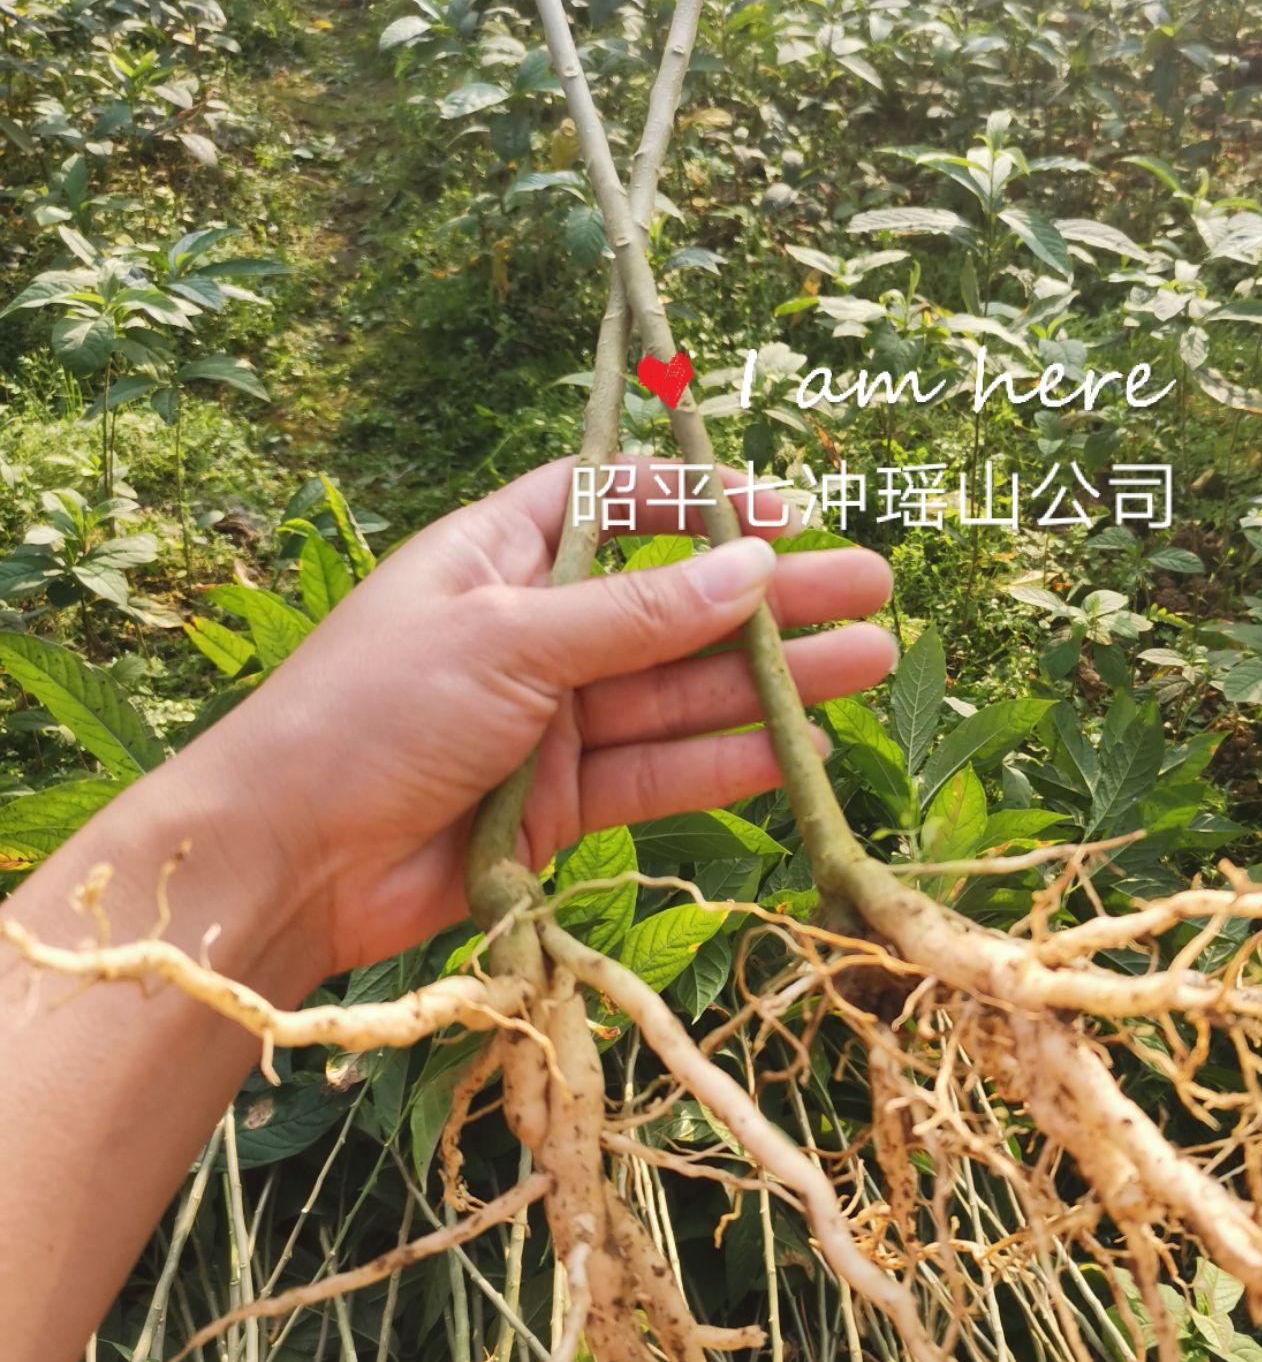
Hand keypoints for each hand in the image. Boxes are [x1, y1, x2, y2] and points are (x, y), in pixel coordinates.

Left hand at [191, 457, 894, 977]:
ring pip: (680, 691)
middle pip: (672, 603)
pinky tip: (801, 749)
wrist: (291, 861)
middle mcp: (531, 631)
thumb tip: (754, 564)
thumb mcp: (508, 639)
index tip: (783, 507)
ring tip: (867, 660)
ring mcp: (550, 720)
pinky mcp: (560, 802)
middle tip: (869, 584)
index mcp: (498, 555)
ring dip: (770, 680)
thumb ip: (638, 613)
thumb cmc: (371, 714)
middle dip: (768, 597)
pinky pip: (660, 771)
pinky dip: (727, 762)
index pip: (613, 502)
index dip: (696, 500)